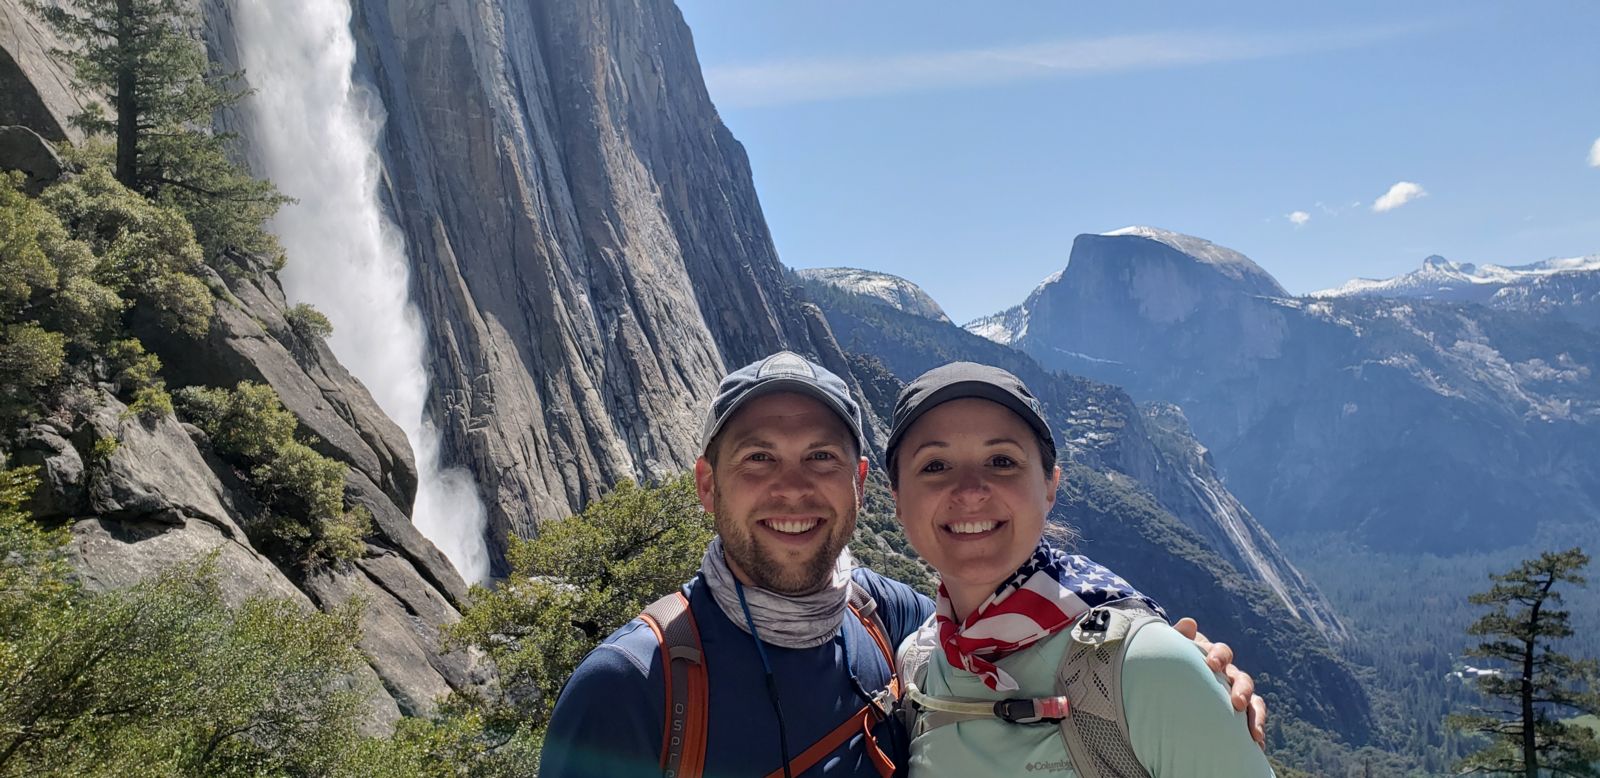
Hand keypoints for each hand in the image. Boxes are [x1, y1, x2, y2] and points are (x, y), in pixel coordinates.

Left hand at [1173, 617, 1267, 749]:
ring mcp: (1236, 695)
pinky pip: (1251, 723)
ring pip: (1254, 703)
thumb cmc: (1175, 663)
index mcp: (1214, 657)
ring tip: (1255, 734)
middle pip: (1242, 679)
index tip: (1211, 664)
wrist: (1176, 678)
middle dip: (1242, 690)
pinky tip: (1257, 748)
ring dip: (1256, 717)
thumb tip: (1189, 623)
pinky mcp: (1239, 715)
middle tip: (1237, 702)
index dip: (1219, 656)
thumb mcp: (1174, 649)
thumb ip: (1179, 637)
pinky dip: (1254, 734)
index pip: (1222, 652)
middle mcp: (1229, 676)